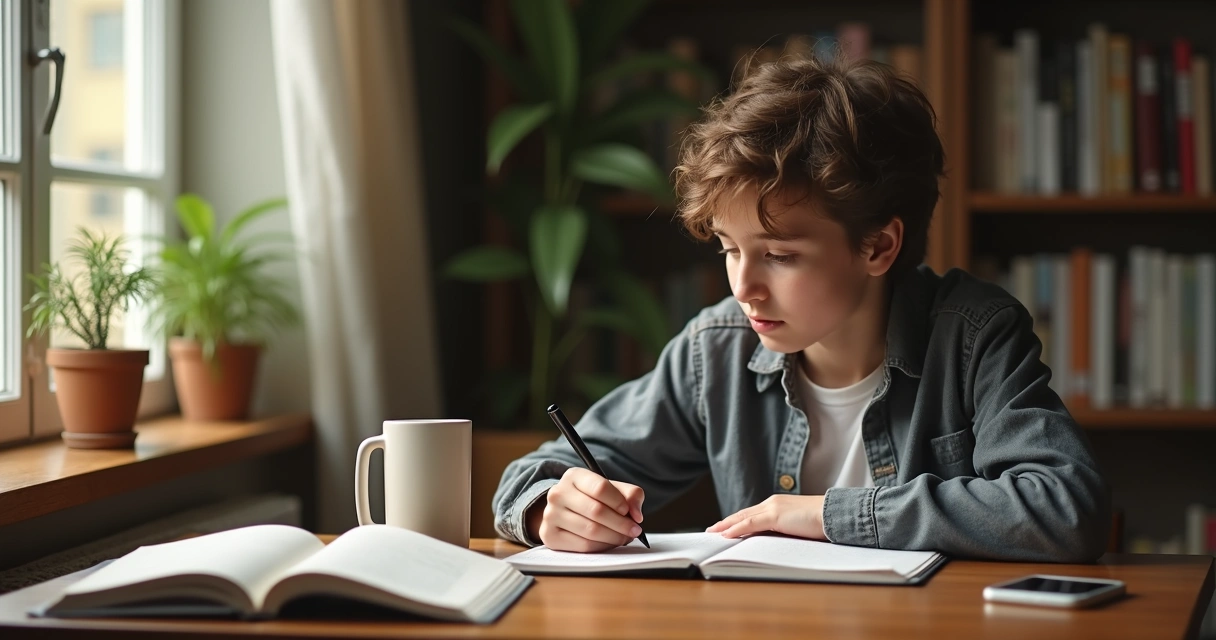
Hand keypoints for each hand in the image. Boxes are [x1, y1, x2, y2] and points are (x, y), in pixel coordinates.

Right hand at [529, 467, 644, 552]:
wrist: (565, 511)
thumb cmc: (593, 499)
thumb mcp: (612, 490)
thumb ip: (631, 495)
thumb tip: (637, 515)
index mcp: (574, 476)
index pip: (600, 487)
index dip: (619, 502)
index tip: (629, 512)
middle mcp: (558, 493)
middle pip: (596, 511)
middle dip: (621, 524)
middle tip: (635, 531)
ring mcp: (550, 515)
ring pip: (591, 530)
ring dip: (614, 537)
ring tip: (624, 537)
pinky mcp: (550, 536)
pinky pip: (583, 546)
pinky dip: (602, 547)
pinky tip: (609, 543)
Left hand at [706, 494, 826, 539]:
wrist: (834, 514)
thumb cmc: (822, 521)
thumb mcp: (799, 525)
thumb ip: (786, 528)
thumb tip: (776, 540)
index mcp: (779, 504)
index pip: (753, 513)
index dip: (738, 519)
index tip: (726, 526)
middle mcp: (772, 503)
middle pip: (744, 513)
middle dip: (727, 521)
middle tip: (712, 529)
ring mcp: (773, 508)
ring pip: (743, 517)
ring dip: (726, 525)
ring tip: (713, 532)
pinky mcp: (775, 516)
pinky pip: (750, 524)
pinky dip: (735, 529)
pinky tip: (725, 535)